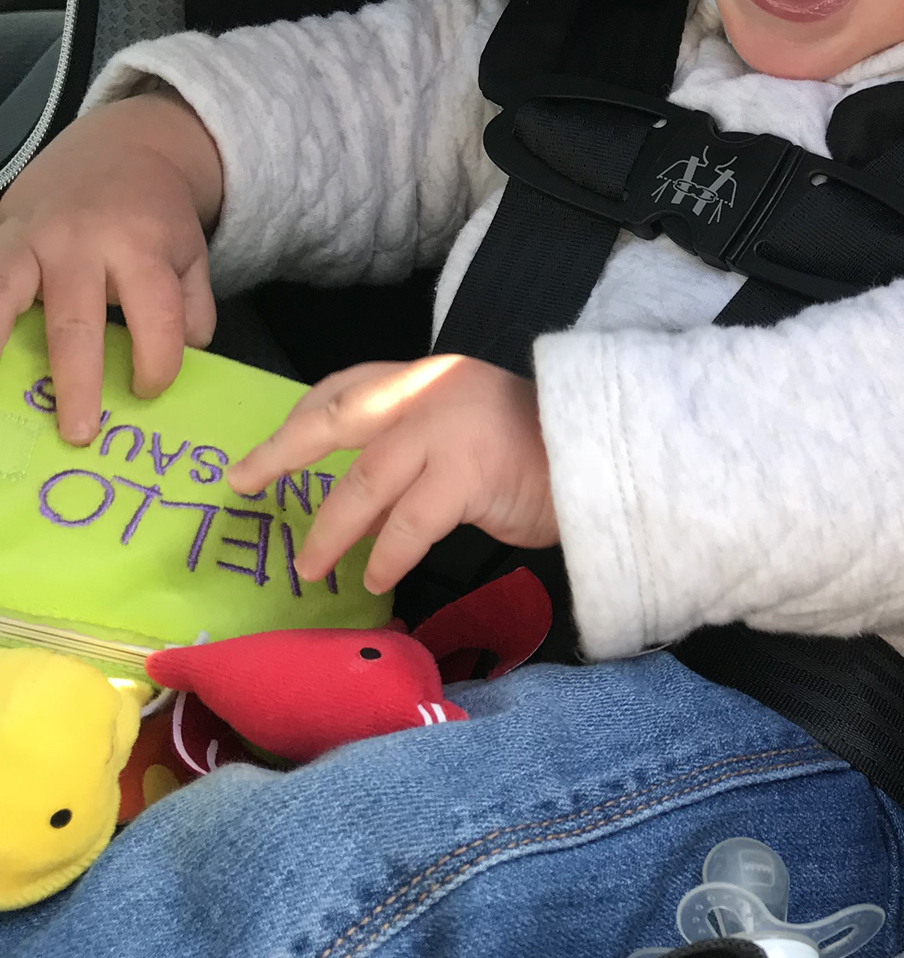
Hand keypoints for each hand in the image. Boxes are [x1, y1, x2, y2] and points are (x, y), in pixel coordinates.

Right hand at [0, 90, 224, 443]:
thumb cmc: (157, 214)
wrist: (124, 144)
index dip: (157, 364)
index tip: (148, 388)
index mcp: (140, 248)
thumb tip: (185, 357)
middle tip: (79, 431)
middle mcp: (81, 243)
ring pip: (5, 295)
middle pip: (76, 324)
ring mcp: (31, 236)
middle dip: (78, 383)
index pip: (156, 319)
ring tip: (3, 394)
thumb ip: (192, 309)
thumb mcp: (192, 255)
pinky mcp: (0, 232)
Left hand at [228, 355, 557, 594]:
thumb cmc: (536, 459)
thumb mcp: (459, 448)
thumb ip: (408, 465)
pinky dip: (387, 553)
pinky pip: (411, 521)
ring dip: (331, 529)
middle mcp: (431, 391)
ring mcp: (450, 427)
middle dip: (282, 453)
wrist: (607, 463)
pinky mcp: (471, 470)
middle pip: (336, 418)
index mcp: (426, 378)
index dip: (297, 423)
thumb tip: (352, 515)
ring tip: (309, 566)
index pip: (345, 389)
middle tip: (243, 485)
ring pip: (366, 479)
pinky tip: (374, 580)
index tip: (261, 457)